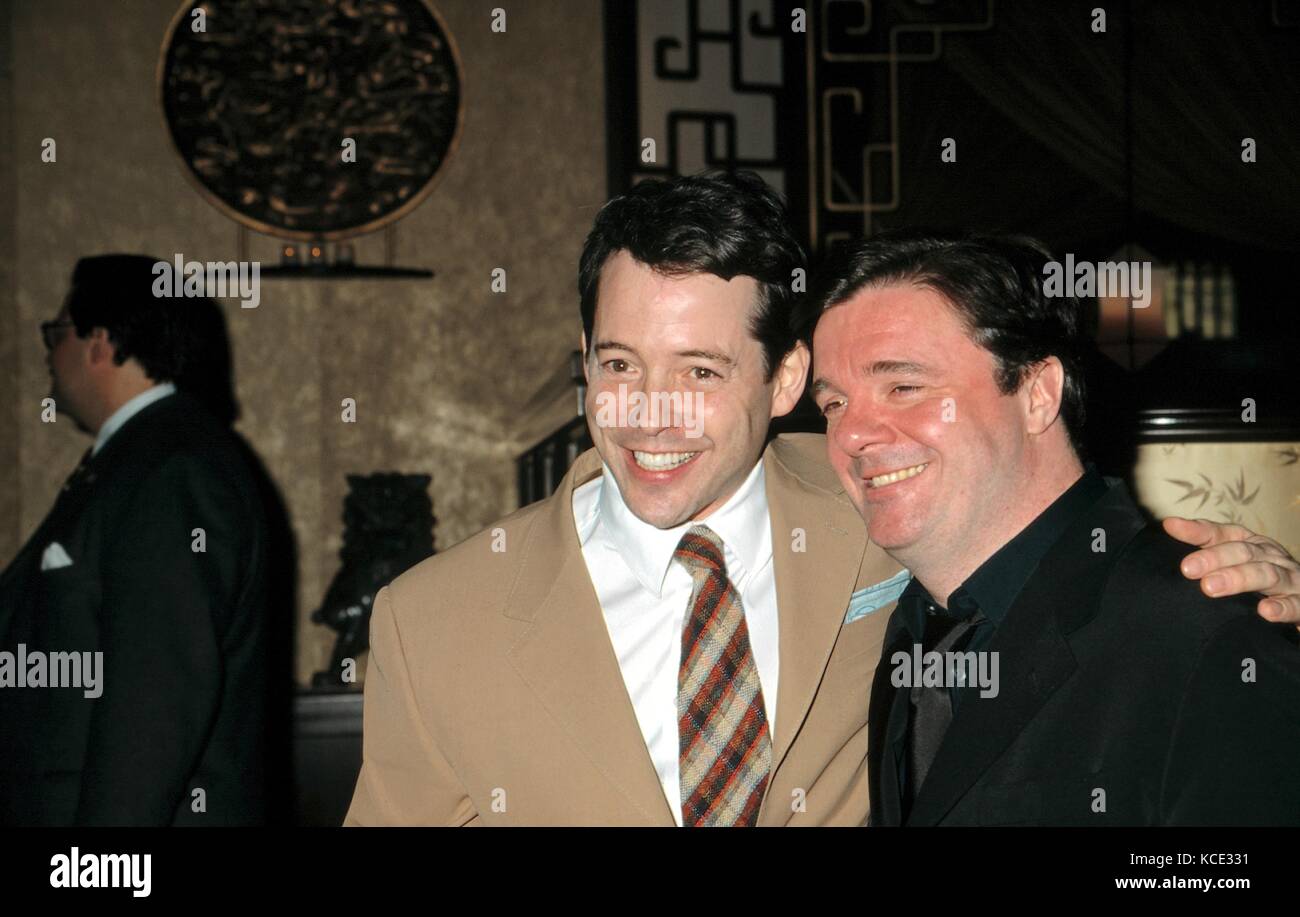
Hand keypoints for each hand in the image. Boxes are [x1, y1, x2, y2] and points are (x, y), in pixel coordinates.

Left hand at [1163, 517, 1299, 625]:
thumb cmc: (1265, 581)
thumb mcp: (1237, 563)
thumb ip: (1206, 548)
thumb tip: (1169, 527)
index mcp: (1253, 545)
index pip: (1224, 533)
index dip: (1198, 530)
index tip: (1171, 527)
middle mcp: (1273, 558)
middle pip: (1244, 552)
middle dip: (1215, 558)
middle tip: (1188, 569)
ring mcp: (1292, 580)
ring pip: (1267, 575)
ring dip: (1239, 579)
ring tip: (1210, 587)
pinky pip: (1295, 605)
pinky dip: (1281, 608)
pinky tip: (1265, 611)